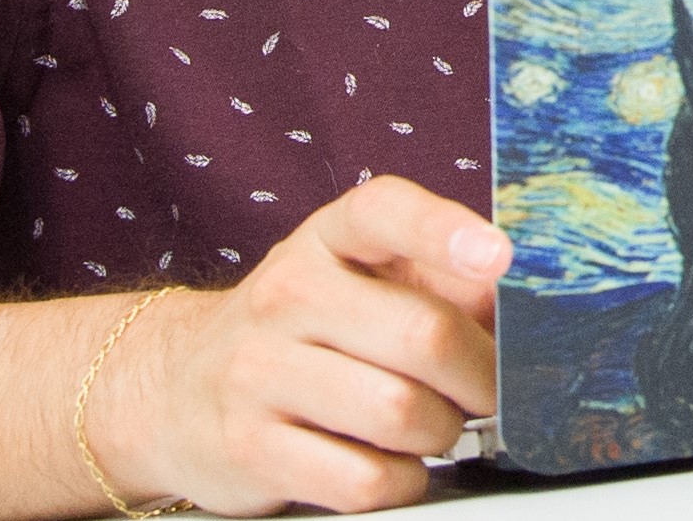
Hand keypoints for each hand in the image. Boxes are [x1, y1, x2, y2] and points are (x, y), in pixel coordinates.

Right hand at [92, 175, 507, 514]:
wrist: (172, 390)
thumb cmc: (298, 331)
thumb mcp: (359, 282)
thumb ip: (440, 282)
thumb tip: (519, 303)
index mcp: (325, 239)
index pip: (385, 211)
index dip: (446, 230)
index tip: (500, 258)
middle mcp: (287, 295)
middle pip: (423, 335)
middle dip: (479, 376)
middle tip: (484, 392)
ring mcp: (260, 373)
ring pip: (401, 412)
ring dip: (442, 433)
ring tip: (433, 428)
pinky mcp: (251, 449)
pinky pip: (365, 479)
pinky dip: (403, 481)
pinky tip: (394, 466)